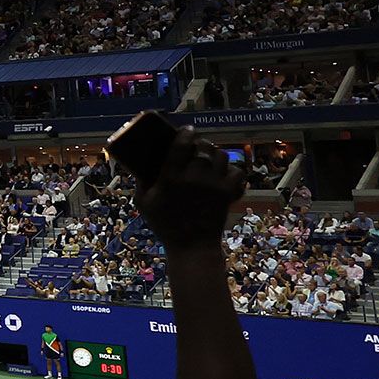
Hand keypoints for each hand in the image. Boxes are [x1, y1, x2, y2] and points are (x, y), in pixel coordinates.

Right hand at [134, 128, 245, 251]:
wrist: (192, 248)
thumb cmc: (165, 225)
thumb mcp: (143, 203)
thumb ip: (141, 182)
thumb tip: (140, 164)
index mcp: (171, 178)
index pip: (182, 145)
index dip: (186, 134)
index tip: (187, 130)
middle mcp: (194, 178)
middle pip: (204, 148)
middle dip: (201, 143)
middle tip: (198, 145)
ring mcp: (213, 186)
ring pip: (222, 156)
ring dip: (216, 154)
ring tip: (211, 158)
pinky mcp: (227, 194)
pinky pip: (238, 173)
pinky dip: (233, 171)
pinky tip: (225, 174)